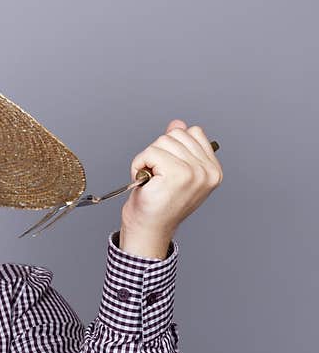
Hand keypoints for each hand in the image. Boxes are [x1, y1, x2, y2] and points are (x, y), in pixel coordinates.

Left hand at [121, 119, 222, 245]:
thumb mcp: (172, 170)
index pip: (193, 132)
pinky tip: (145, 181)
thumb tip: (178, 123)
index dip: (172, 147)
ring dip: (148, 159)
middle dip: (158, 152)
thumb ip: (178, 146)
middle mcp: (208, 171)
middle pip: (176, 134)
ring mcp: (195, 173)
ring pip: (163, 141)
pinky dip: (139, 164)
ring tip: (151, 180)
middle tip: (156, 176)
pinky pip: (151, 152)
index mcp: (213, 169)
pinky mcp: (178, 174)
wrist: (148, 229)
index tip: (167, 169)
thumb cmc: (158, 204)